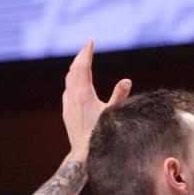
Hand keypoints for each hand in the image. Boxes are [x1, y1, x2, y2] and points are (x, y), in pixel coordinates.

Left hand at [62, 40, 130, 159]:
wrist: (82, 153)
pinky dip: (72, 80)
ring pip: (69, 79)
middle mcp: (72, 96)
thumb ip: (119, 95)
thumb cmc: (99, 134)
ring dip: (75, 68)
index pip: (83, 66)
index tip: (90, 41)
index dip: (87, 52)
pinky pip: (67, 89)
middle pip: (74, 69)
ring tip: (82, 61)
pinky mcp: (66, 111)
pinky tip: (76, 83)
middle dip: (81, 57)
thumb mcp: (112, 113)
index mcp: (83, 93)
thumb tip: (127, 80)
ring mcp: (67, 103)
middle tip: (87, 47)